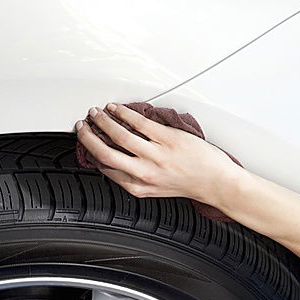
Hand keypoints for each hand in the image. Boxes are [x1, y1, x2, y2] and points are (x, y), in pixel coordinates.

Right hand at [75, 103, 241, 206]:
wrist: (217, 183)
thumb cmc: (191, 184)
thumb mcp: (158, 190)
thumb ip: (138, 178)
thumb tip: (120, 162)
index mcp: (139, 188)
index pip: (106, 169)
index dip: (92, 153)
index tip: (87, 141)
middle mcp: (144, 173)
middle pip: (105, 152)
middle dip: (89, 136)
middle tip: (83, 125)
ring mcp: (156, 155)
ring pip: (119, 135)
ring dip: (103, 121)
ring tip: (97, 113)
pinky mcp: (167, 139)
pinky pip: (138, 122)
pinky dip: (123, 113)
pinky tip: (116, 108)